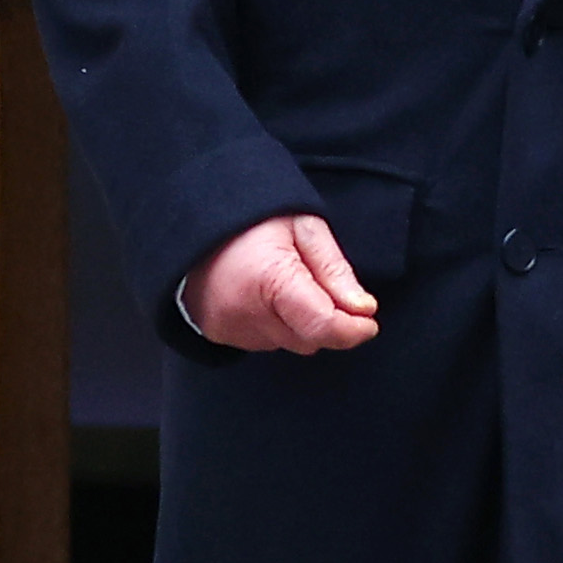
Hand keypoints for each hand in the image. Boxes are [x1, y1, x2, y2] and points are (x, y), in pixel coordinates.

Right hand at [187, 212, 379, 354]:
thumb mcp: (305, 227)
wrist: (194, 219)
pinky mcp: (216, 334)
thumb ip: (335, 271)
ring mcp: (228, 327)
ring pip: (288, 344)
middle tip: (318, 286)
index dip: (353, 330)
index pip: (322, 326)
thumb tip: (363, 309)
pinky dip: (273, 326)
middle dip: (325, 321)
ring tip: (283, 284)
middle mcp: (246, 312)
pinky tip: (263, 296)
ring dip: (298, 324)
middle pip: (309, 340)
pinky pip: (263, 343)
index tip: (368, 321)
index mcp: (270, 280)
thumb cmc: (252, 218)